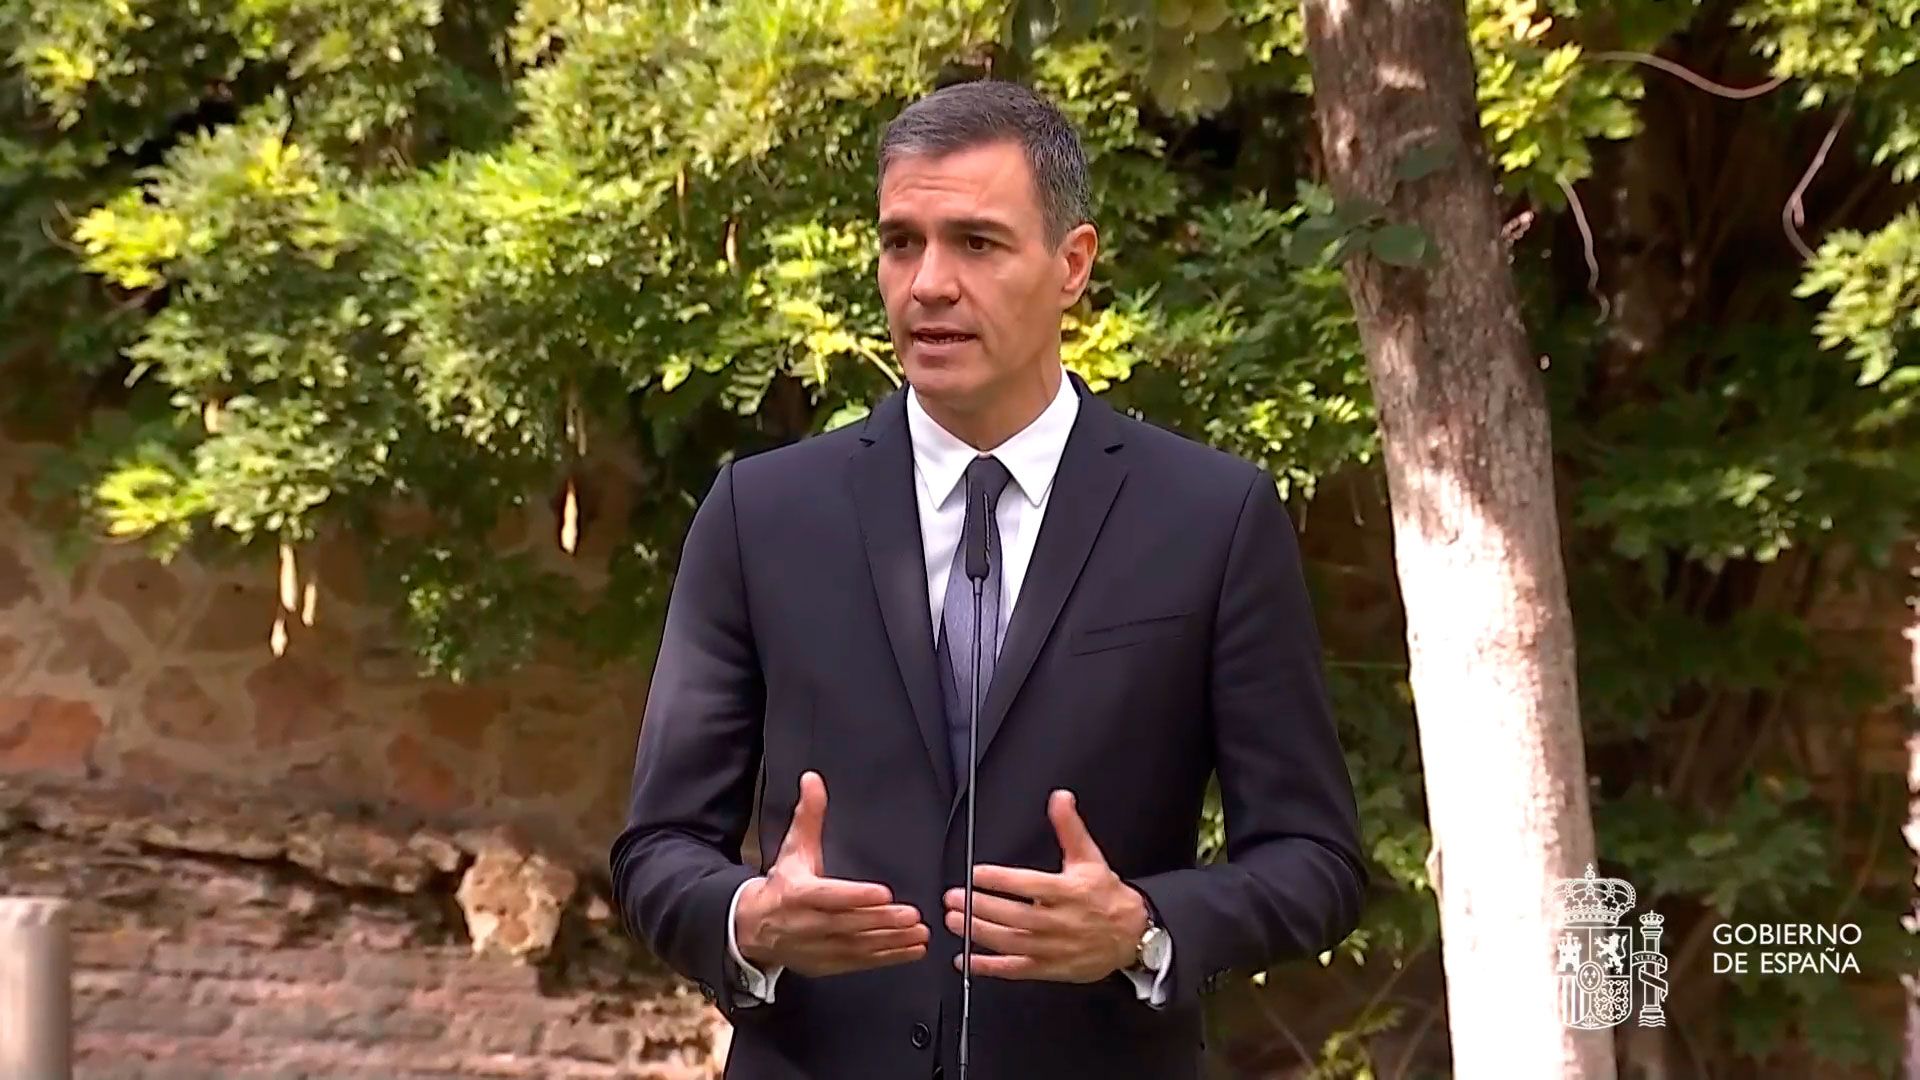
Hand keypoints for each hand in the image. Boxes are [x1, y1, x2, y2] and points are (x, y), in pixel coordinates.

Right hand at [734, 771, 928, 976]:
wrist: (754, 927)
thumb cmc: (782, 885)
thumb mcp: (794, 848)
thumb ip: (809, 815)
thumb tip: (813, 781)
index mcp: (798, 894)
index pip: (830, 896)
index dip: (856, 896)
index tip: (883, 893)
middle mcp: (808, 924)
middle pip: (850, 924)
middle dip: (883, 921)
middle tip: (913, 916)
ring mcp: (818, 948)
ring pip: (859, 947)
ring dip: (892, 942)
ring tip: (920, 933)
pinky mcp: (828, 964)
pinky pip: (861, 963)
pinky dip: (888, 958)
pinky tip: (911, 951)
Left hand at [945, 790, 1148, 982]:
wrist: (1132, 936)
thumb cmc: (1107, 897)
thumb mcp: (1090, 858)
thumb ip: (1069, 828)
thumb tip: (1060, 799)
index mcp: (1068, 892)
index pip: (1029, 885)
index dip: (1000, 880)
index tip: (975, 874)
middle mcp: (1060, 921)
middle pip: (1014, 915)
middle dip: (980, 906)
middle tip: (953, 898)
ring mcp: (1053, 947)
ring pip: (1011, 942)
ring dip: (978, 932)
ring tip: (955, 921)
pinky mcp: (1050, 968)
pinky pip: (1016, 969)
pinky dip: (989, 967)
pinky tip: (967, 959)